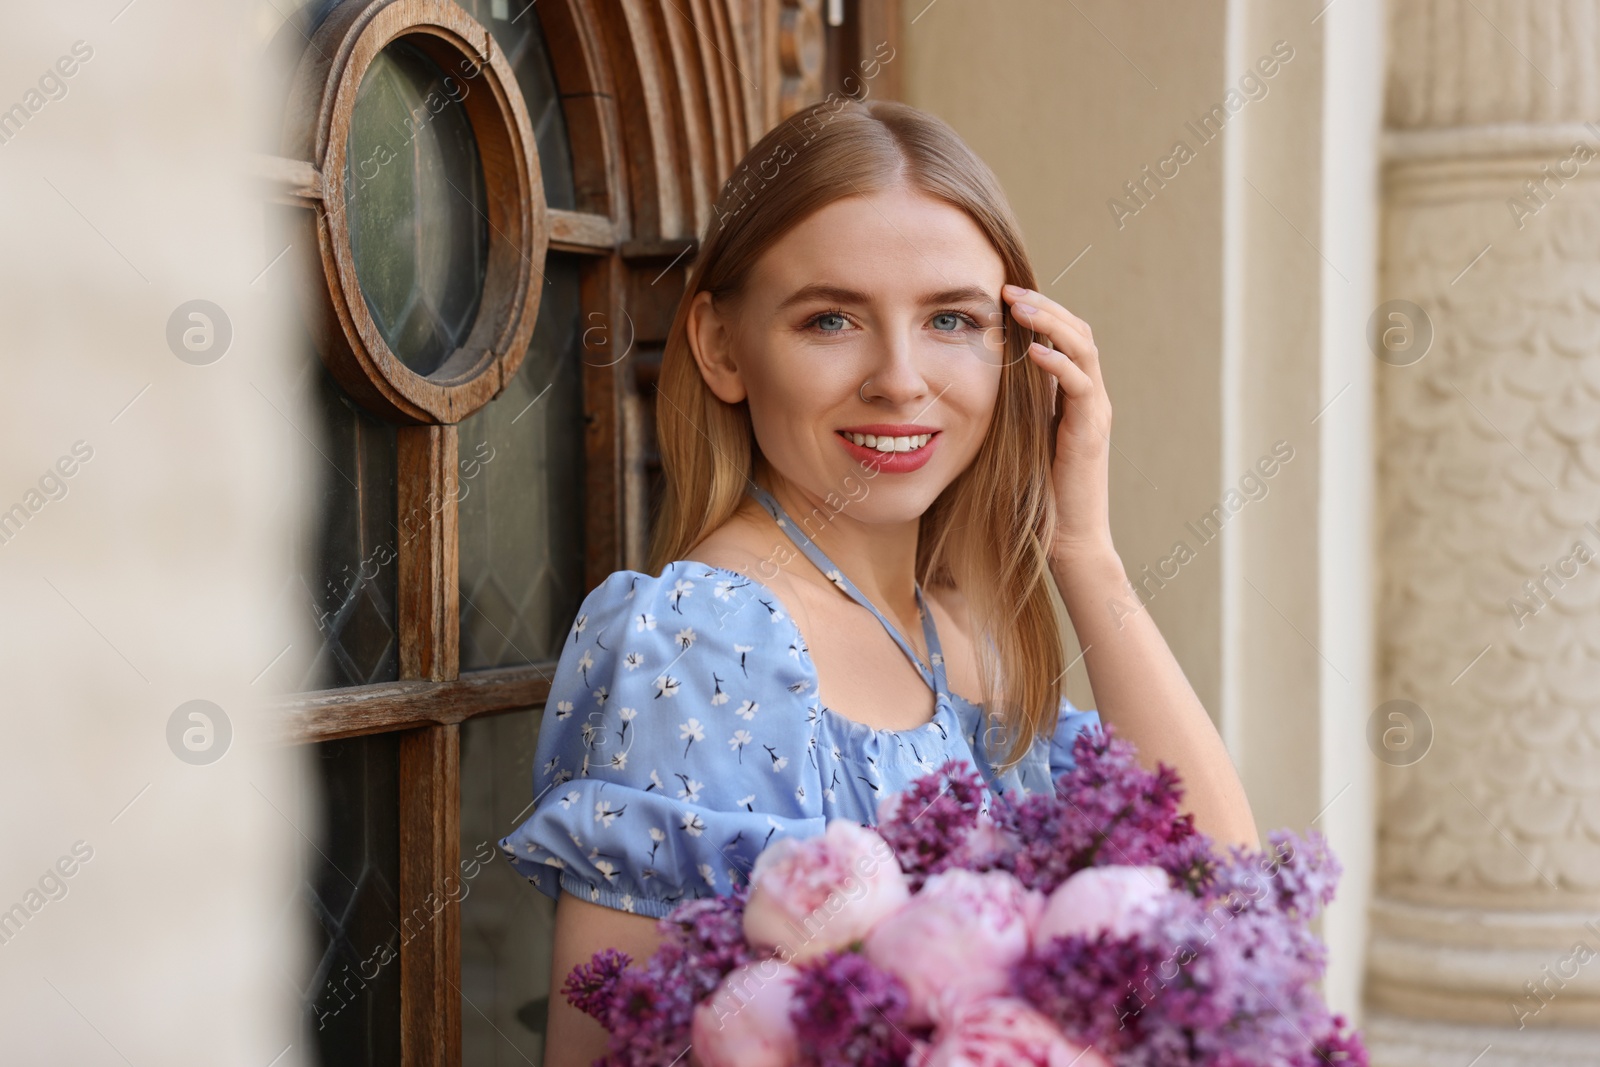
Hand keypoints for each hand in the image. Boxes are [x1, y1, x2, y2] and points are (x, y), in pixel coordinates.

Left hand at [1001, 284, 1116, 567]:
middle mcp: (1089, 397)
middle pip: (1078, 331)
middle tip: (1009, 289)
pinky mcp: (1092, 432)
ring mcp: (1094, 412)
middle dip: (1045, 306)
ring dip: (1052, 324)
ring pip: (1084, 349)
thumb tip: (974, 380)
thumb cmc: (1036, 492)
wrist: (1066, 537)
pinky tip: (1036, 352)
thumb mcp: (1017, 436)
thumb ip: (1011, 406)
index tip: (1002, 294)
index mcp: (1072, 394)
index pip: (1063, 336)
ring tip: (1022, 308)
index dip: (1039, 311)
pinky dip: (1060, 364)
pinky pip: (1081, 386)